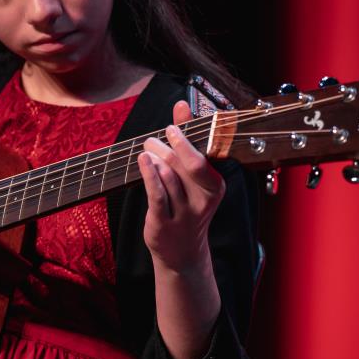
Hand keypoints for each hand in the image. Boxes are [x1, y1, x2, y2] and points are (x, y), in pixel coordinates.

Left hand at [138, 100, 224, 271]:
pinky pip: (157, 194)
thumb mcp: (191, 176)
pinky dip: (149, 174)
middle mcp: (204, 199)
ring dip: (154, 158)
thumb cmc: (185, 204)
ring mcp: (185, 213)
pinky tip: (143, 161)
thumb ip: (187, 141)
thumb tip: (182, 105)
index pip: (204, 154)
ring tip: (147, 151)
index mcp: (216, 185)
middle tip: (155, 139)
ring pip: (169, 176)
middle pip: (185, 163)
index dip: (189, 134)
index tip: (177, 115)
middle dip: (167, 145)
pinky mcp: (165, 222)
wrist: (182, 252)